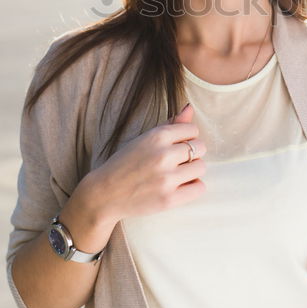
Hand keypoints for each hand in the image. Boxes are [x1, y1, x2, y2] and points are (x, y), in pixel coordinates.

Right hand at [77, 102, 206, 224]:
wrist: (105, 194)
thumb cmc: (125, 163)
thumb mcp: (144, 138)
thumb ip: (170, 124)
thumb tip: (190, 107)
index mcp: (157, 136)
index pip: (193, 130)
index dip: (187, 138)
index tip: (176, 146)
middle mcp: (164, 155)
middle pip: (200, 148)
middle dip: (192, 154)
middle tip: (176, 161)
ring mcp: (167, 178)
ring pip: (201, 167)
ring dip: (192, 171)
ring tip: (177, 174)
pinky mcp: (169, 199)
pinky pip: (199, 188)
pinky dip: (193, 187)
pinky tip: (181, 186)